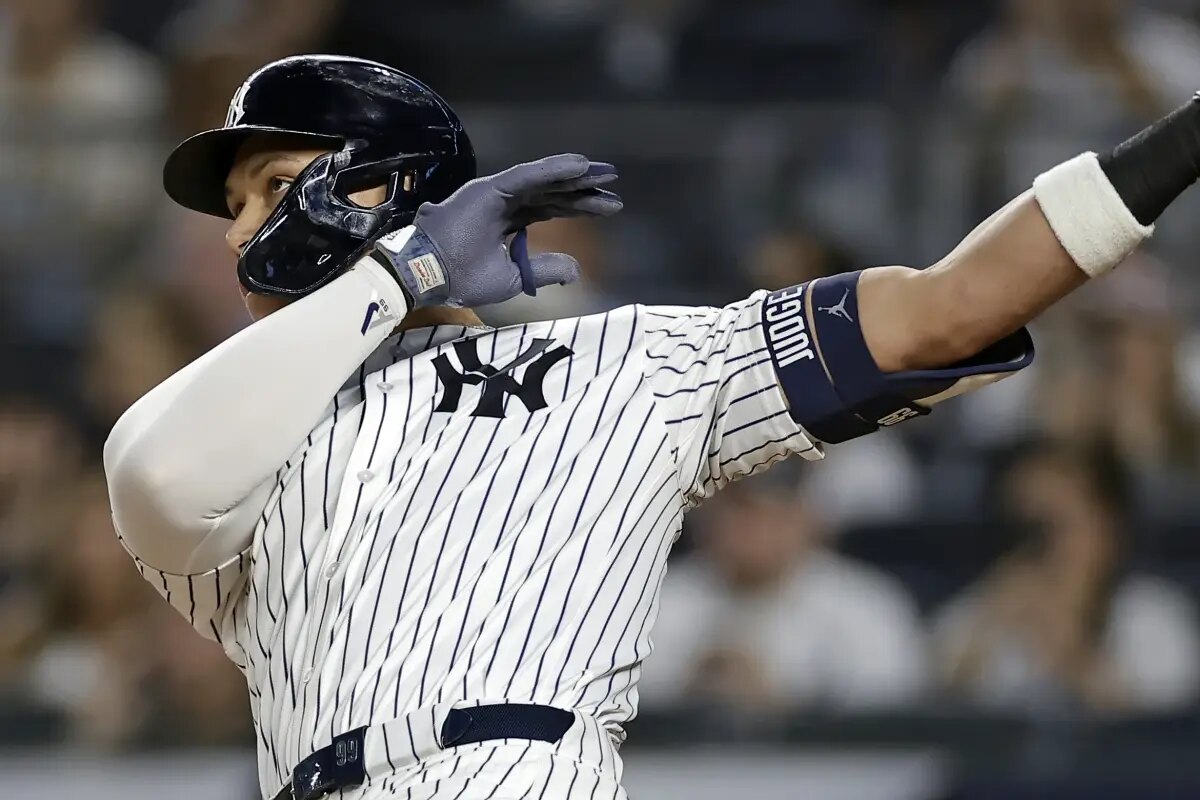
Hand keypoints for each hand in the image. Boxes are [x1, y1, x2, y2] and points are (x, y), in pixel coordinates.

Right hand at [367, 154, 621, 307]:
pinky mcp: (492, 189)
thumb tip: (576, 269)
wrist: (431, 275)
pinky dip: (553, 170)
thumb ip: (544, 269)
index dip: (580, 206)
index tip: (612, 206)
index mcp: (509, 221)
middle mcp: (506, 203)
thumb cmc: (463, 278)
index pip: (552, 208)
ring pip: (544, 181)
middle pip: (553, 192)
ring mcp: (498, 194)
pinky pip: (528, 176)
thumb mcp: (513, 277)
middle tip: (614, 181)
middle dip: (584, 188)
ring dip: (575, 175)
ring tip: (604, 171)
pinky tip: (579, 166)